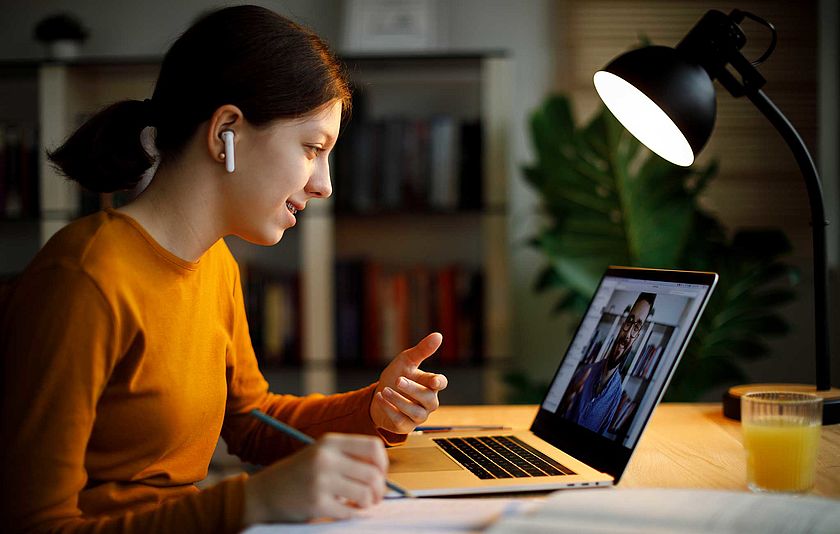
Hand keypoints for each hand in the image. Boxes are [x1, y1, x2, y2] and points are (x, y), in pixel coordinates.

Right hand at [242, 433, 387, 524]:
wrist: (265, 493)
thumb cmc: (300, 474)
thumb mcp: (321, 454)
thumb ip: (348, 457)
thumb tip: (382, 471)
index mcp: (330, 442)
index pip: (373, 447)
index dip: (383, 463)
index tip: (379, 474)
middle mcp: (325, 458)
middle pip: (373, 473)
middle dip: (379, 489)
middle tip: (374, 497)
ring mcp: (320, 481)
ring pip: (365, 494)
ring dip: (368, 503)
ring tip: (361, 504)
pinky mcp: (316, 504)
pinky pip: (349, 512)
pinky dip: (352, 514)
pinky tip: (344, 510)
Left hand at [370, 332, 447, 434]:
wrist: (379, 395)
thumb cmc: (396, 376)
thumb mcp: (406, 361)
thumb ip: (422, 350)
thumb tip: (438, 335)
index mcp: (430, 384)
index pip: (440, 383)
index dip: (438, 382)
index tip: (433, 381)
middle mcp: (428, 401)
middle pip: (428, 398)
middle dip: (413, 389)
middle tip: (398, 380)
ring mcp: (418, 416)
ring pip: (416, 412)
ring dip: (400, 401)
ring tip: (385, 390)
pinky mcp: (406, 426)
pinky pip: (401, 420)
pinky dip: (390, 409)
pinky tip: (380, 398)